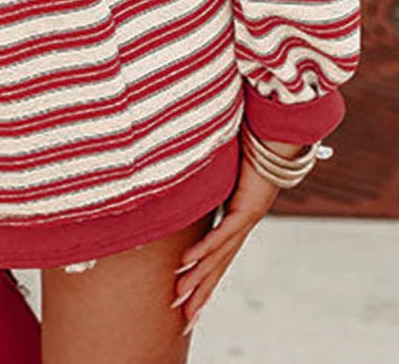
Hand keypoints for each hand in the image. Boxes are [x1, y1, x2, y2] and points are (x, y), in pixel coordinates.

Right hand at [171, 135, 308, 333]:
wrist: (279, 138)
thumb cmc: (250, 149)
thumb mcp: (221, 172)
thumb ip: (206, 182)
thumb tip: (183, 178)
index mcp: (236, 223)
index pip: (217, 260)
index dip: (203, 284)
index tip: (188, 306)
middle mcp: (241, 228)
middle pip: (218, 269)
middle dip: (201, 297)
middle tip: (184, 321)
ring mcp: (245, 221)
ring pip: (218, 258)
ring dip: (198, 280)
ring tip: (180, 300)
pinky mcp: (247, 210)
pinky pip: (222, 234)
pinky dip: (205, 249)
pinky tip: (187, 264)